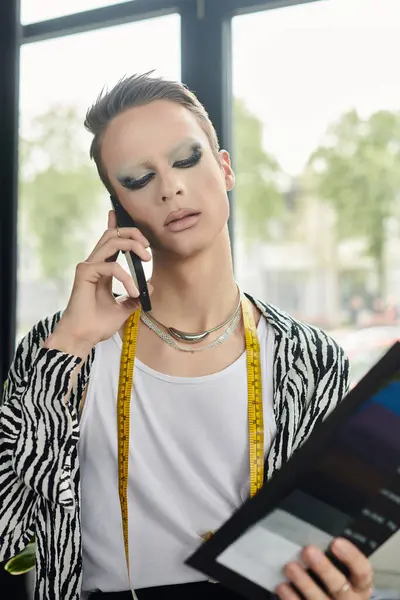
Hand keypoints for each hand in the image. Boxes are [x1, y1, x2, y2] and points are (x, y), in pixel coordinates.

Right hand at [45, 210, 152, 355]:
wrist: (83, 337)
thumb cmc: (97, 324)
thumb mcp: (124, 308)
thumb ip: (135, 295)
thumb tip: (150, 286)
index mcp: (101, 269)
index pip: (110, 241)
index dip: (116, 225)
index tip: (121, 215)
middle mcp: (94, 264)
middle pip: (113, 235)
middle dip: (133, 234)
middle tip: (148, 247)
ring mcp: (88, 267)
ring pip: (112, 241)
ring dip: (133, 246)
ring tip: (146, 259)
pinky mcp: (85, 273)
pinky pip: (111, 266)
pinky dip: (127, 277)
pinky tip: (133, 292)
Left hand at [275, 539, 372, 599]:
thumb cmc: (339, 586)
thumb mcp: (346, 573)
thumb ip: (336, 560)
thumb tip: (317, 536)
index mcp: (360, 586)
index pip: (362, 571)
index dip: (351, 556)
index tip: (336, 542)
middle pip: (339, 586)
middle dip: (323, 568)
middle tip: (308, 551)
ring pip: (319, 599)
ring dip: (304, 583)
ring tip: (290, 567)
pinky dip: (291, 597)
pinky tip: (283, 586)